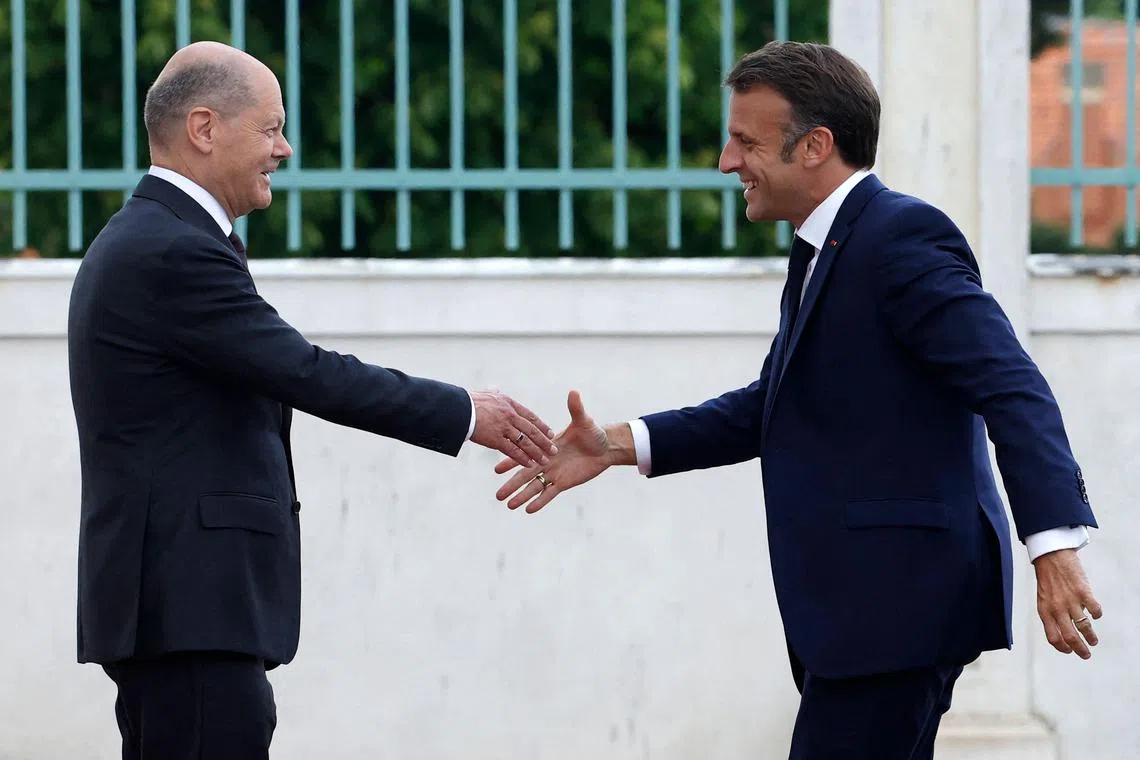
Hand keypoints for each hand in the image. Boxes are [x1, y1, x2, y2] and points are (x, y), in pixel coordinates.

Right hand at [470, 388, 557, 468]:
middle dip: (544, 441)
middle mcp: (510, 414)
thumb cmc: (468, 401)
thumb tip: (495, 389)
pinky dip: (522, 458)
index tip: (550, 433)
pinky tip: (530, 464)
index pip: (530, 416)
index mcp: (509, 403)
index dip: (541, 426)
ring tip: (545, 461)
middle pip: (532, 430)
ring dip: (537, 452)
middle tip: (554, 450)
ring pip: (525, 442)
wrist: (458, 408)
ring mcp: (504, 427)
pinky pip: (512, 450)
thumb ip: (494, 393)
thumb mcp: (486, 392)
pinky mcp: (495, 439)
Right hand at [494, 390, 611, 512]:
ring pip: (534, 487)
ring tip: (508, 504)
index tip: (496, 470)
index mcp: (547, 446)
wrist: (606, 448)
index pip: (525, 453)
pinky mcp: (565, 483)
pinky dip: (540, 501)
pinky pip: (549, 493)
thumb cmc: (593, 433)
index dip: (510, 461)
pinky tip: (528, 510)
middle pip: (525, 475)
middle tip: (497, 495)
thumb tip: (573, 392)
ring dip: (521, 496)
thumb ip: (576, 408)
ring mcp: (555, 474)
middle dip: (511, 485)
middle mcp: (547, 462)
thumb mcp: (583, 421)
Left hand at [1033, 548, 1101, 659]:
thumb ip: (1052, 613)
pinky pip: (1094, 610)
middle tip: (1085, 654)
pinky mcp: (1083, 592)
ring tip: (1094, 641)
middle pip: (1070, 637)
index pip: (1053, 637)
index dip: (1062, 647)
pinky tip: (1096, 615)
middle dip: (1080, 649)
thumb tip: (1064, 627)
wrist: (1051, 556)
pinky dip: (1097, 615)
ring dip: (1091, 637)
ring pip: (1084, 627)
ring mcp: (1071, 601)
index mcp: (1045, 610)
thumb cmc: (1047, 577)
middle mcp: (1057, 608)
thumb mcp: (1043, 598)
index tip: (1069, 651)